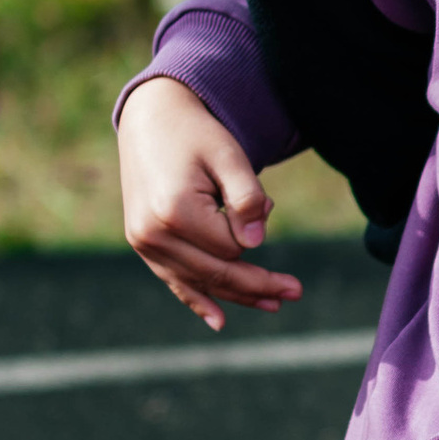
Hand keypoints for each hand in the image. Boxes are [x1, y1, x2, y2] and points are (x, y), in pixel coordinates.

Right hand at [117, 75, 302, 331]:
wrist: (149, 118)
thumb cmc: (196, 134)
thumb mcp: (229, 155)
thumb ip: (246, 198)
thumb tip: (256, 245)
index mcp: (174, 212)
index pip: (231, 246)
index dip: (252, 232)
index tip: (264, 203)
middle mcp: (153, 234)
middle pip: (217, 272)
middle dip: (258, 284)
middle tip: (296, 292)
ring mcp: (144, 243)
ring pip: (200, 280)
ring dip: (237, 294)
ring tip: (275, 303)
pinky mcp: (142, 243)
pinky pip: (173, 280)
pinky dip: (197, 299)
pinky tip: (219, 321)